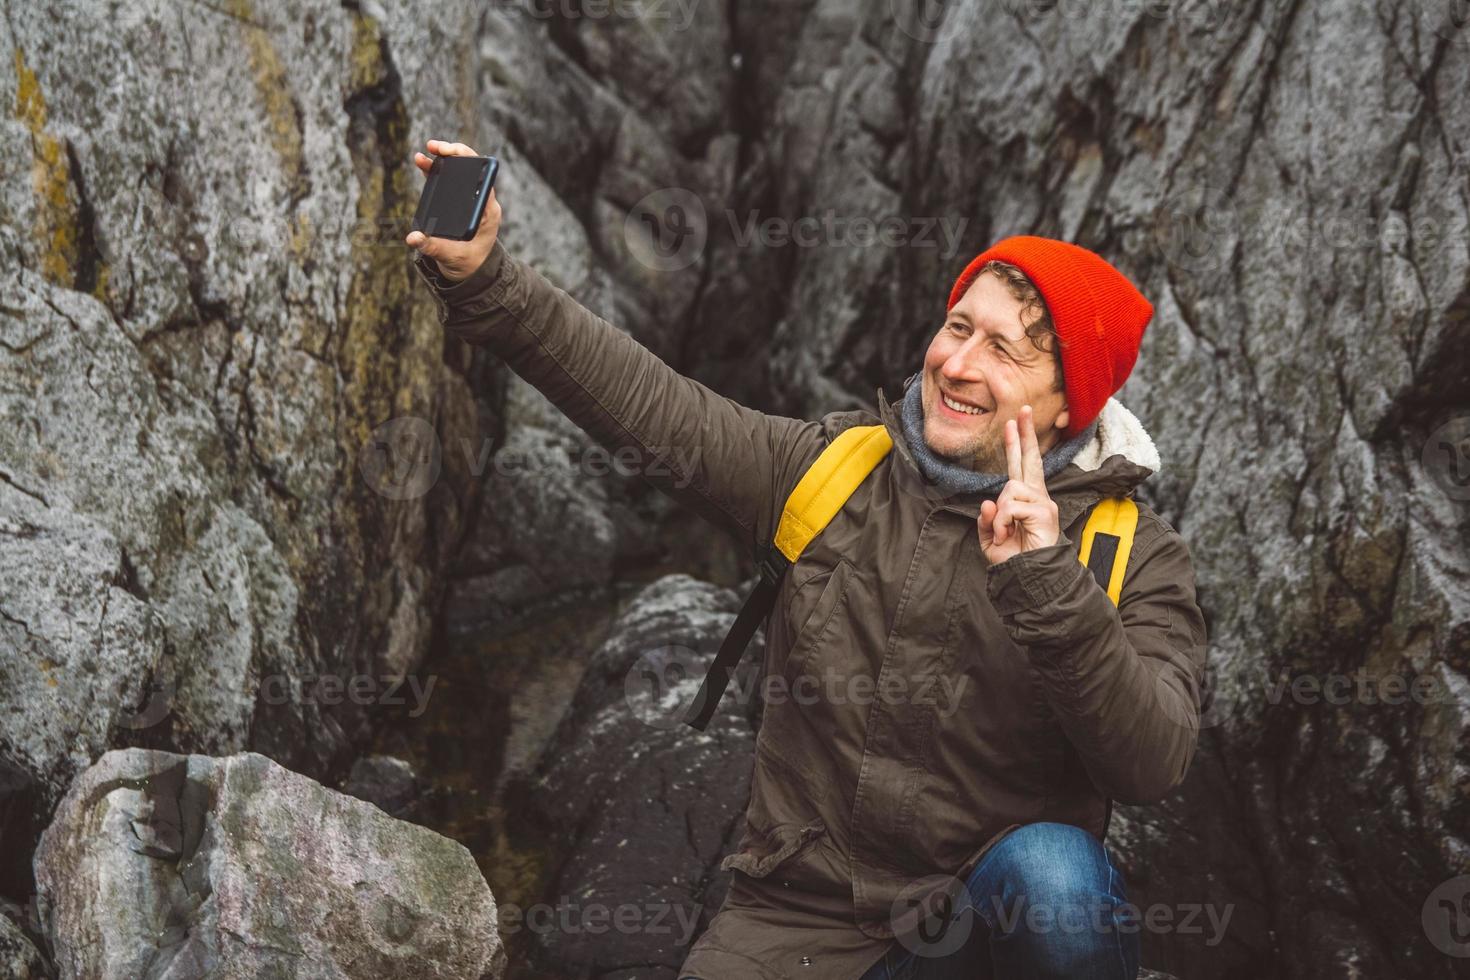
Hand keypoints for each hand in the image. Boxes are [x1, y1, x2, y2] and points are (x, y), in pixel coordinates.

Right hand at [403, 139, 501, 282]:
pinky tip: (422, 161)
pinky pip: (448, 182)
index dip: (469, 161)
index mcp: (487, 212)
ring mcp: (468, 200)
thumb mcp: (452, 257)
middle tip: (435, 148)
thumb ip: (433, 247)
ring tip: (426, 151)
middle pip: (471, 169)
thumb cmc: (468, 264)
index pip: (483, 178)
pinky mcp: (457, 202)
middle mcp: (481, 202)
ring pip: (459, 173)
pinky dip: (436, 171)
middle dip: (454, 154)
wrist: (471, 271)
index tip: (452, 154)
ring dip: (444, 159)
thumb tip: (412, 238)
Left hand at [978, 404, 1060, 563]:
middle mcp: (1037, 497)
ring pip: (1010, 488)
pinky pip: (1011, 506)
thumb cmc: (1016, 561)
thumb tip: (988, 502)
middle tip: (1022, 410)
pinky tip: (1008, 535)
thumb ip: (988, 520)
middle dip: (1025, 435)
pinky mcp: (1044, 512)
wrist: (1032, 579)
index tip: (1015, 422)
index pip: (1021, 467)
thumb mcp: (992, 539)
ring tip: (1004, 533)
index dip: (1018, 444)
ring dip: (1000, 514)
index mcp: (1025, 500)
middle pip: (1031, 460)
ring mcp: (1042, 504)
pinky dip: (1003, 522)